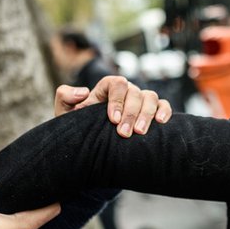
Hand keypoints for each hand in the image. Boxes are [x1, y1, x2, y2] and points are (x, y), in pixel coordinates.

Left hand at [53, 75, 172, 136]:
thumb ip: (65, 96)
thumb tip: (83, 91)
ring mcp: (140, 101)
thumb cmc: (79, 127)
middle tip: (125, 133)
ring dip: (147, 114)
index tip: (113, 119)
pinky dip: (164, 111)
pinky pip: (163, 105)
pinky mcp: (152, 112)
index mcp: (106, 89)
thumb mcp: (65, 113)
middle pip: (135, 92)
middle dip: (131, 113)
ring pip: (150, 97)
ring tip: (140, 132)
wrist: (90, 145)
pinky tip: (160, 123)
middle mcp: (126, 92)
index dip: (117, 99)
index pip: (116, 83)